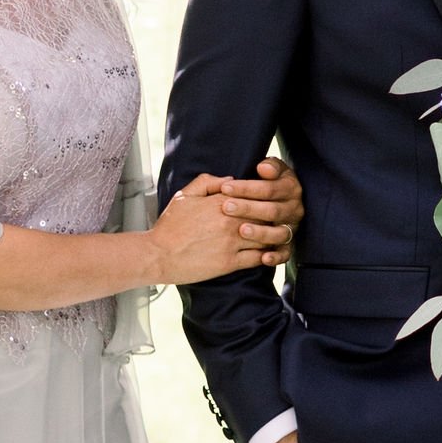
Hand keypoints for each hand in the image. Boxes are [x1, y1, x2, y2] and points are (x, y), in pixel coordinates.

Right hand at [151, 162, 299, 284]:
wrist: (158, 255)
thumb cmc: (170, 226)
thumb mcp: (185, 196)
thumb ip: (208, 182)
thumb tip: (231, 179)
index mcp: (221, 201)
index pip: (255, 193)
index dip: (266, 196)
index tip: (270, 199)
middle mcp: (230, 220)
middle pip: (266, 214)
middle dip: (276, 215)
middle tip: (283, 216)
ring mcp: (232, 242)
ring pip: (267, 236)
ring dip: (275, 235)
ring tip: (280, 234)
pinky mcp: (230, 263)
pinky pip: (259, 258)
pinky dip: (268, 256)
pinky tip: (270, 254)